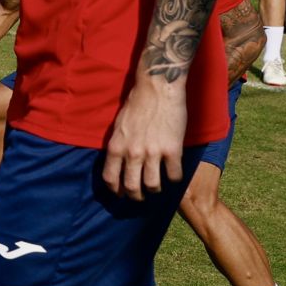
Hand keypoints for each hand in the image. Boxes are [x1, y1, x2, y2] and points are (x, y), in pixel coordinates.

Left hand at [101, 76, 187, 199]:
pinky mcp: (173, 150)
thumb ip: (119, 145)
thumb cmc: (136, 103)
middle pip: (132, 187)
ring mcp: (153, 153)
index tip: (121, 194)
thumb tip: (119, 163)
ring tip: (157, 188)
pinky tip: (173, 175)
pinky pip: (174, 175)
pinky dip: (174, 179)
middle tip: (140, 197)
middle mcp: (132, 153)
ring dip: (155, 190)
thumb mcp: (118, 126)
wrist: (157, 88)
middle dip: (136, 196)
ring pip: (153, 185)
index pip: (110, 178)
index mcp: (116, 146)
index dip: (116, 190)